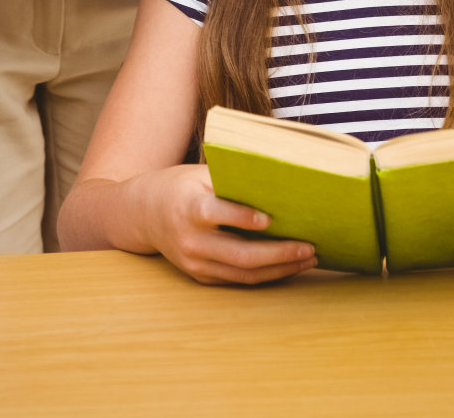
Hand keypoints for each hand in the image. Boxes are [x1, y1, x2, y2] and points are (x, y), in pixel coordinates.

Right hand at [141, 163, 316, 286]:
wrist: (144, 214)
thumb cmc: (180, 186)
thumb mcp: (200, 174)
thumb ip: (231, 181)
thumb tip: (275, 182)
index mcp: (190, 208)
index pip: (218, 214)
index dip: (244, 218)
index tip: (271, 219)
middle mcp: (192, 240)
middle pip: (240, 254)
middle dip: (279, 254)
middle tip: (309, 248)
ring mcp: (195, 263)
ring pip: (243, 273)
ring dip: (279, 269)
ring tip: (307, 260)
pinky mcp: (201, 277)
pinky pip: (237, 280)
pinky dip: (265, 275)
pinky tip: (287, 266)